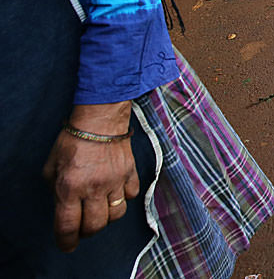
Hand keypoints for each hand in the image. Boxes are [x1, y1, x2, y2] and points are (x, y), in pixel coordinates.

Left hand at [43, 102, 138, 251]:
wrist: (101, 119)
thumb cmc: (73, 140)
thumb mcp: (51, 167)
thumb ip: (55, 190)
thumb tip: (63, 205)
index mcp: (70, 187)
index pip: (68, 226)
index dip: (66, 241)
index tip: (67, 244)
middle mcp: (94, 188)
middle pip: (95, 225)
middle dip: (87, 231)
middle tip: (83, 226)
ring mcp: (115, 181)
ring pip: (116, 215)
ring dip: (106, 217)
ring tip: (100, 210)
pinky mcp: (131, 173)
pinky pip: (131, 196)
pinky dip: (124, 198)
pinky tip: (115, 191)